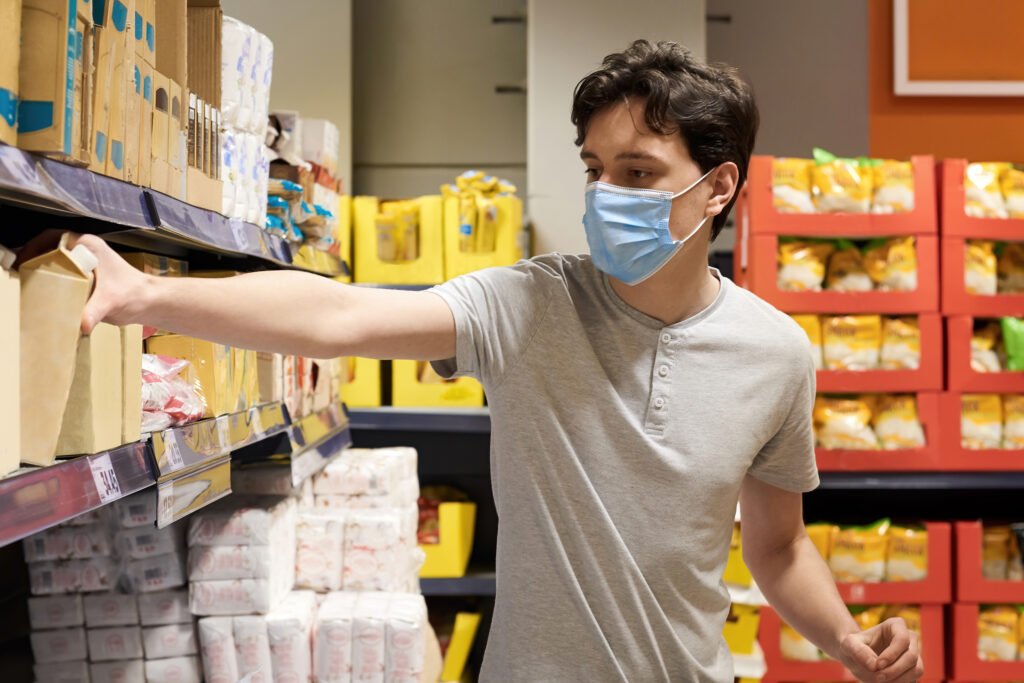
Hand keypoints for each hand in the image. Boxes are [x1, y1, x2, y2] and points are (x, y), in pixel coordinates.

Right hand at [16, 231, 150, 333]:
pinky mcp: (88, 275)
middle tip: (21, 275)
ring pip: (56, 260)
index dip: (33, 247)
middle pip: (50, 248)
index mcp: (89, 245)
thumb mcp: (110, 302)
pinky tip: (44, 292)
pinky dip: (53, 279)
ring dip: (42, 269)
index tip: (22, 262)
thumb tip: (82, 324)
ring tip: (28, 283)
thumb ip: (94, 311)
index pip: (52, 237)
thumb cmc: (134, 294)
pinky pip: (64, 272)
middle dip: (34, 259)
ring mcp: (86, 261)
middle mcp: (86, 250)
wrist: (149, 302)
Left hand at [839, 617, 922, 682]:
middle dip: (895, 670)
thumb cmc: (853, 646)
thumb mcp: (848, 644)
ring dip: (900, 679)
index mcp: (895, 625)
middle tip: (877, 677)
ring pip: (917, 669)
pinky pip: (914, 678)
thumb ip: (858, 651)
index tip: (877, 665)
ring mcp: (914, 653)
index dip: (891, 654)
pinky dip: (901, 682)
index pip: (902, 639)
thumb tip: (874, 665)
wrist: (856, 657)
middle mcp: (909, 638)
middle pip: (911, 656)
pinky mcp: (913, 668)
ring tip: (880, 680)